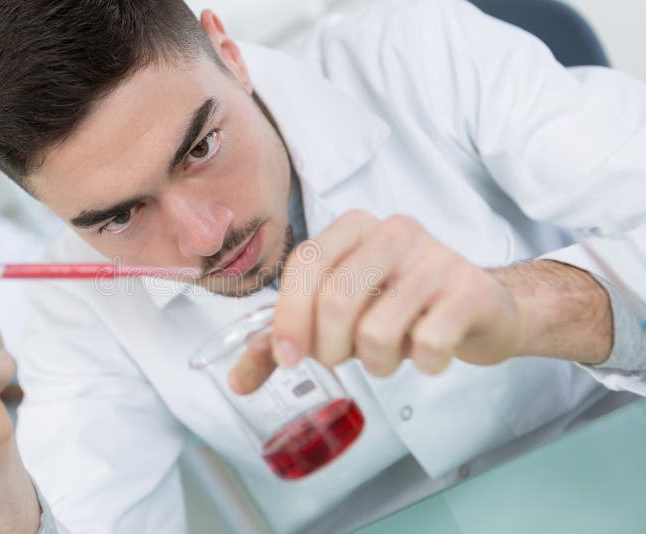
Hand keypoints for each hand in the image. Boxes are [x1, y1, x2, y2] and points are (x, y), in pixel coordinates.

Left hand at [230, 211, 526, 392]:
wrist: (484, 308)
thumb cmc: (403, 307)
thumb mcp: (343, 313)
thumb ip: (288, 340)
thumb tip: (238, 381)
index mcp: (354, 226)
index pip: (305, 263)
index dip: (289, 315)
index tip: (288, 357)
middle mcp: (394, 231)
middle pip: (336, 300)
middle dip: (330, 348)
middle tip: (344, 357)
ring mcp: (436, 258)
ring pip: (377, 331)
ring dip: (377, 363)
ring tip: (389, 354)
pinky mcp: (470, 290)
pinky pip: (427, 344)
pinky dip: (422, 364)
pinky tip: (429, 353)